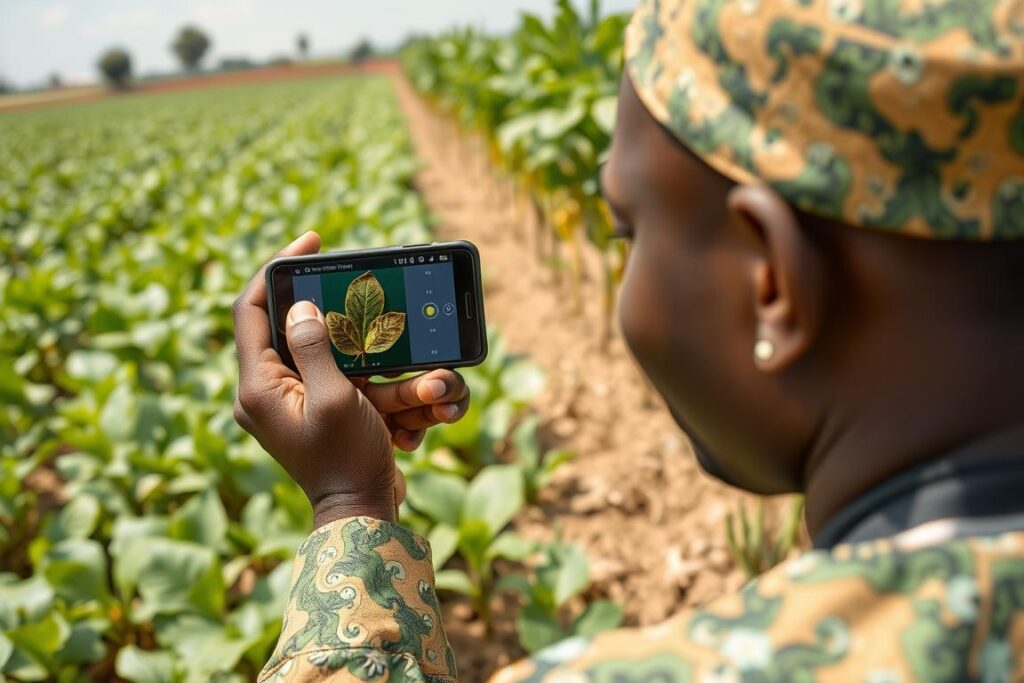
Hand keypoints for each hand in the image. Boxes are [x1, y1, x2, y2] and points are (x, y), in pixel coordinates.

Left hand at [232, 232, 470, 525]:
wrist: (363, 515)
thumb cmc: (346, 461)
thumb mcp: (334, 399)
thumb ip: (314, 348)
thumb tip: (299, 307)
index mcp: (258, 386)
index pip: (252, 308)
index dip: (277, 269)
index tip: (311, 242)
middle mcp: (270, 391)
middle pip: (301, 329)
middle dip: (349, 323)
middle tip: (374, 305)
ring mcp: (299, 401)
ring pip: (340, 357)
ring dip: (383, 366)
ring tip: (419, 392)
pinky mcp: (325, 412)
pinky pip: (355, 380)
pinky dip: (384, 386)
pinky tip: (409, 415)